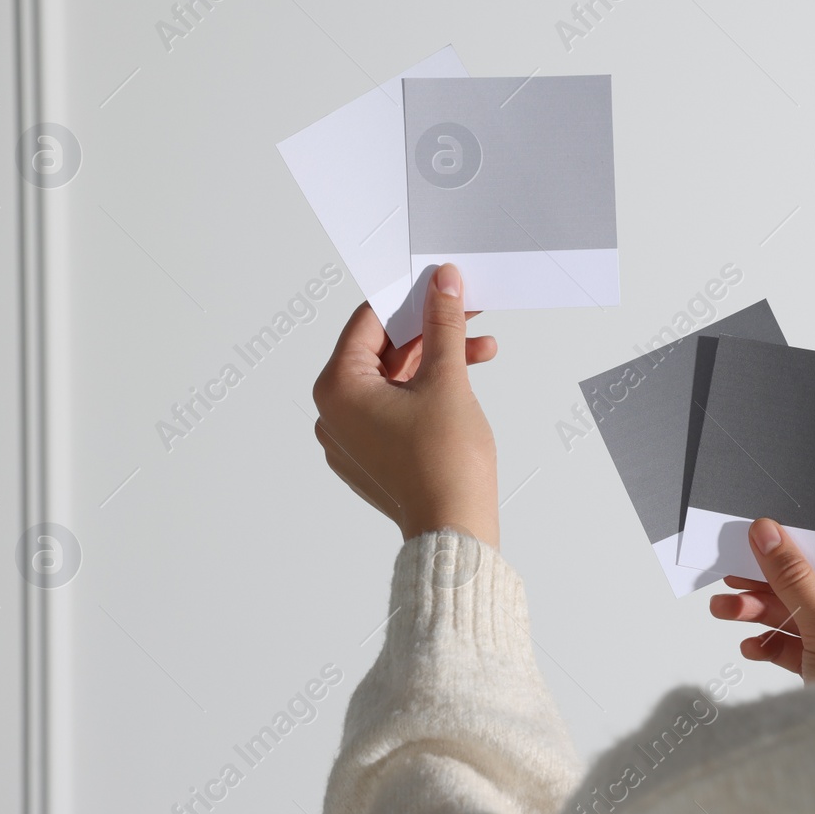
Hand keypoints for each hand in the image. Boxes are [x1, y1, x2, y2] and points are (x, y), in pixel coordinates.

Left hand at [310, 263, 500, 546]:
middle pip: (382, 351)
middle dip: (430, 331)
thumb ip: (443, 324)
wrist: (455, 529)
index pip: (368, 323)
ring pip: (393, 379)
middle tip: (466, 313)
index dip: (409, 299)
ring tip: (479, 350)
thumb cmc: (445, 465)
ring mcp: (351, 438)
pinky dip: (426, 389)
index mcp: (338, 389)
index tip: (438, 285)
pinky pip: (395, 406)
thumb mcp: (447, 379)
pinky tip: (462, 377)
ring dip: (436, 360)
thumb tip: (442, 284)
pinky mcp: (372, 455)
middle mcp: (334, 414)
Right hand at [708, 518, 814, 682]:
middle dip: (773, 590)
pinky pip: (806, 652)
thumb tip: (769, 533)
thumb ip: (795, 579)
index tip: (766, 540)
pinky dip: (776, 647)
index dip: (807, 553)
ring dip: (764, 617)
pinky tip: (751, 646)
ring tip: (725, 611)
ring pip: (809, 623)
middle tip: (733, 579)